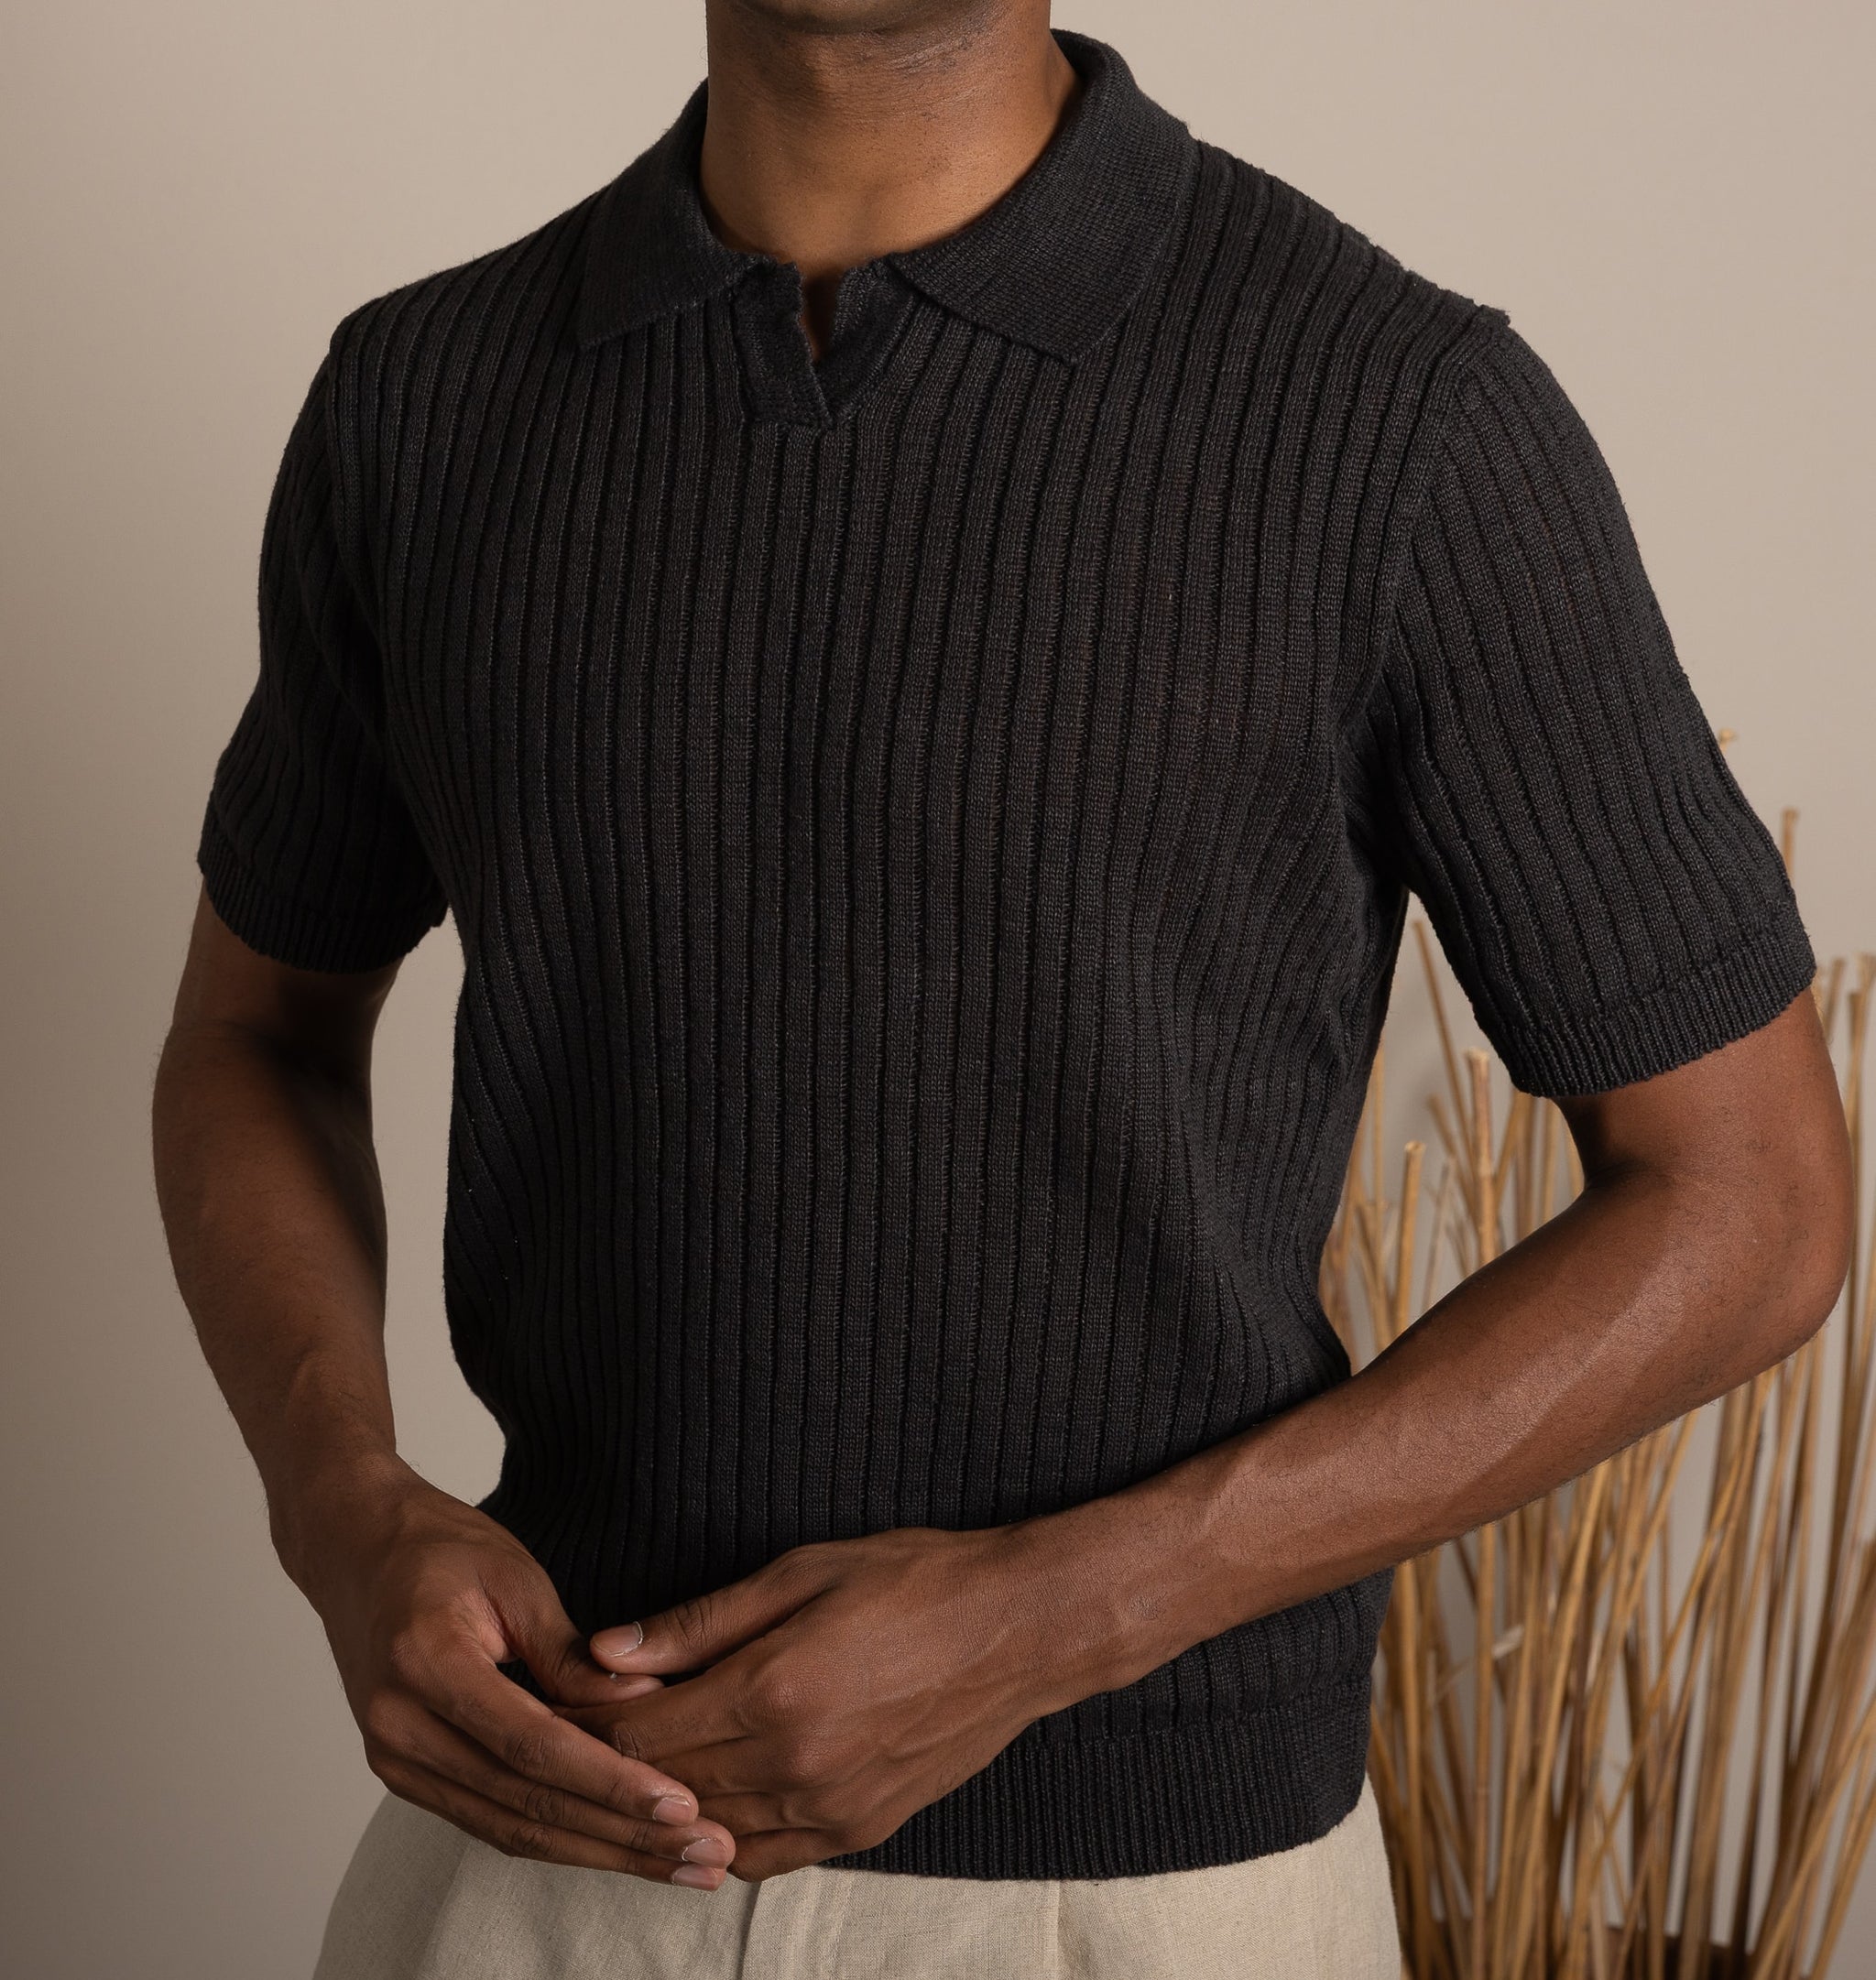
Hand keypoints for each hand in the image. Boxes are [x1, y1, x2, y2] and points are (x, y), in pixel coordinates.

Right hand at [281, 1455, 737, 1886]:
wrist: (355, 1552)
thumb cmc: (440, 1549)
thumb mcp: (514, 1576)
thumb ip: (572, 1652)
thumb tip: (648, 1704)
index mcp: (426, 1663)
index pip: (531, 1745)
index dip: (610, 1781)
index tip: (682, 1805)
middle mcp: (400, 1726)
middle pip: (524, 1803)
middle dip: (621, 1837)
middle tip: (704, 1858)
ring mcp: (395, 1760)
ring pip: (510, 1828)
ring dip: (599, 1852)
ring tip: (681, 1867)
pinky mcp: (407, 1774)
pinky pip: (490, 1819)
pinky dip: (559, 1837)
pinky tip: (619, 1847)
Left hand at [558, 1523, 1090, 1880]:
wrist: (1021, 1630)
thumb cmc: (915, 1581)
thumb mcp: (801, 1573)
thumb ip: (699, 1622)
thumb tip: (606, 1651)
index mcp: (772, 1690)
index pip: (639, 1734)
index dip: (584, 1723)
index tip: (554, 1703)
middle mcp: (793, 1763)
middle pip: (662, 1786)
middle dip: (607, 1765)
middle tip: (568, 1738)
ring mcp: (828, 1807)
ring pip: (705, 1830)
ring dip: (659, 1806)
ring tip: (626, 1773)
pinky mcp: (858, 1829)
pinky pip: (761, 1856)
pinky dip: (718, 1836)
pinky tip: (702, 1804)